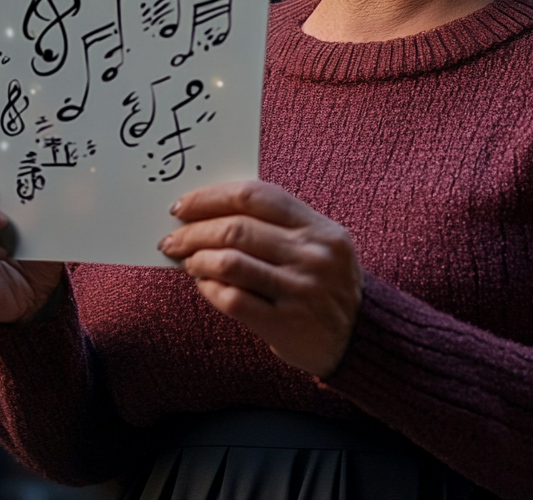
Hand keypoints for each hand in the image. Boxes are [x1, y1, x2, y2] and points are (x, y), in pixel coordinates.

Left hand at [158, 181, 362, 377]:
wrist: (360, 337)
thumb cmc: (327, 282)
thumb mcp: (319, 242)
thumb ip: (279, 223)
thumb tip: (213, 210)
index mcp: (319, 227)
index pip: (256, 195)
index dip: (212, 197)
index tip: (183, 205)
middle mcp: (312, 254)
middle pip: (237, 229)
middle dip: (194, 231)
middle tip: (173, 237)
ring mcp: (300, 290)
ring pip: (231, 263)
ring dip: (198, 259)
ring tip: (186, 260)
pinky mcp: (286, 324)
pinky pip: (234, 300)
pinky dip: (210, 289)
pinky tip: (203, 284)